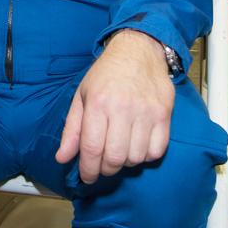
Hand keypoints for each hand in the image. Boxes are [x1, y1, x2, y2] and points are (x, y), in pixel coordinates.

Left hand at [55, 29, 174, 183]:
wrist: (138, 50)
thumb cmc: (106, 74)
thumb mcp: (82, 96)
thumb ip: (72, 129)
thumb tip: (62, 158)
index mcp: (98, 104)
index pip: (92, 149)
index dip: (88, 170)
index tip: (87, 176)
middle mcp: (123, 108)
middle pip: (115, 158)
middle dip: (106, 169)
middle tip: (103, 165)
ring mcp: (146, 112)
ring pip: (136, 157)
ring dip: (126, 162)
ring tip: (120, 151)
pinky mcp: (164, 114)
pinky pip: (156, 151)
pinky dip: (146, 155)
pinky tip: (137, 146)